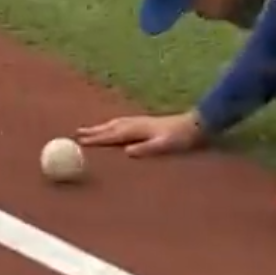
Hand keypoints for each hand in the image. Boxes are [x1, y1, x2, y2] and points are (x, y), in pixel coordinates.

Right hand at [75, 111, 206, 157]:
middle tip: (77, 133)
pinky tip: (116, 127)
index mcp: (139, 130)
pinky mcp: (149, 123)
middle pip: (111, 127)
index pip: (113, 135)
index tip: (80, 142)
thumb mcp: (165, 146)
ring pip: (117, 123)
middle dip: (94, 131)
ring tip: (90, 129)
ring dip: (102, 126)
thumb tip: (126, 152)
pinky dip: (114, 125)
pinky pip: (125, 123)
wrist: (198, 124)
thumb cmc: (182, 138)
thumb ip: (146, 149)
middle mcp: (138, 123)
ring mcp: (143, 122)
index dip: (96, 139)